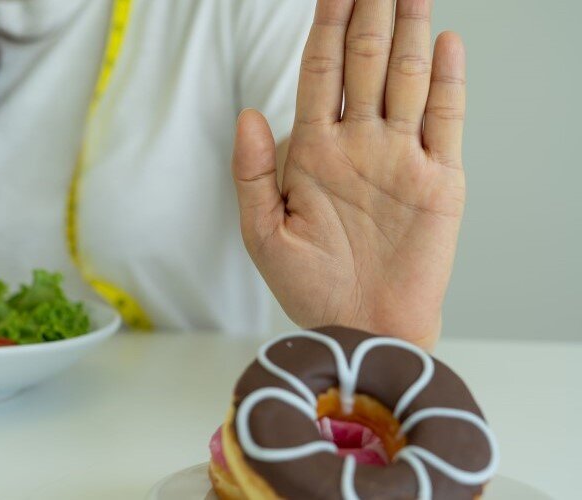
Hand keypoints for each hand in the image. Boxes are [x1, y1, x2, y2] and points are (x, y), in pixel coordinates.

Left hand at [232, 0, 465, 347]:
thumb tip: (246, 114)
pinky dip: (447, 80)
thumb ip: (252, 172)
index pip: (321, 74)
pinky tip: (445, 42)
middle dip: (369, 16)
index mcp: (314, 152)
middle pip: (365, 64)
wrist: (360, 328)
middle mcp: (358, 144)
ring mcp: (400, 157)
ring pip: (405, 79)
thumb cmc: (308, 287)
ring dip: (408, 33)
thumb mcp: (264, 232)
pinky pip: (445, 119)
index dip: (325, 29)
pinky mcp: (439, 179)